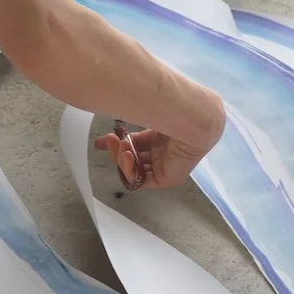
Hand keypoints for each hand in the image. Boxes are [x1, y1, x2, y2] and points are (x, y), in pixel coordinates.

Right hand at [94, 125, 213, 189]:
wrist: (191, 119)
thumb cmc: (173, 112)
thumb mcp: (147, 119)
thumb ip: (131, 127)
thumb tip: (108, 125)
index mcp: (161, 138)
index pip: (136, 145)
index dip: (119, 144)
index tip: (102, 141)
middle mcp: (163, 153)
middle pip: (133, 159)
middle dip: (118, 152)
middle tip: (110, 141)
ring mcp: (165, 166)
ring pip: (135, 170)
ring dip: (123, 160)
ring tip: (122, 147)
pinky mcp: (166, 179)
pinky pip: (141, 180)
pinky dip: (130, 171)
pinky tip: (128, 157)